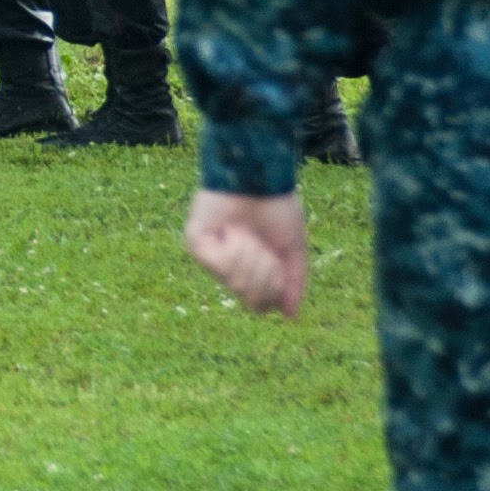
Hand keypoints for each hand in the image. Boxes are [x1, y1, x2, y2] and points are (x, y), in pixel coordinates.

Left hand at [185, 190, 306, 318]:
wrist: (260, 175)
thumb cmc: (276, 206)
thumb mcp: (292, 248)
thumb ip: (294, 281)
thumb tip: (289, 315)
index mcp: (250, 271)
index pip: (261, 306)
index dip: (275, 289)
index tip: (278, 262)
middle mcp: (228, 269)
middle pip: (251, 299)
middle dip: (266, 271)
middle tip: (262, 243)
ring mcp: (210, 258)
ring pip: (238, 284)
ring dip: (252, 256)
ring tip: (246, 231)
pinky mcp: (196, 244)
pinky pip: (221, 265)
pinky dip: (235, 248)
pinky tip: (232, 229)